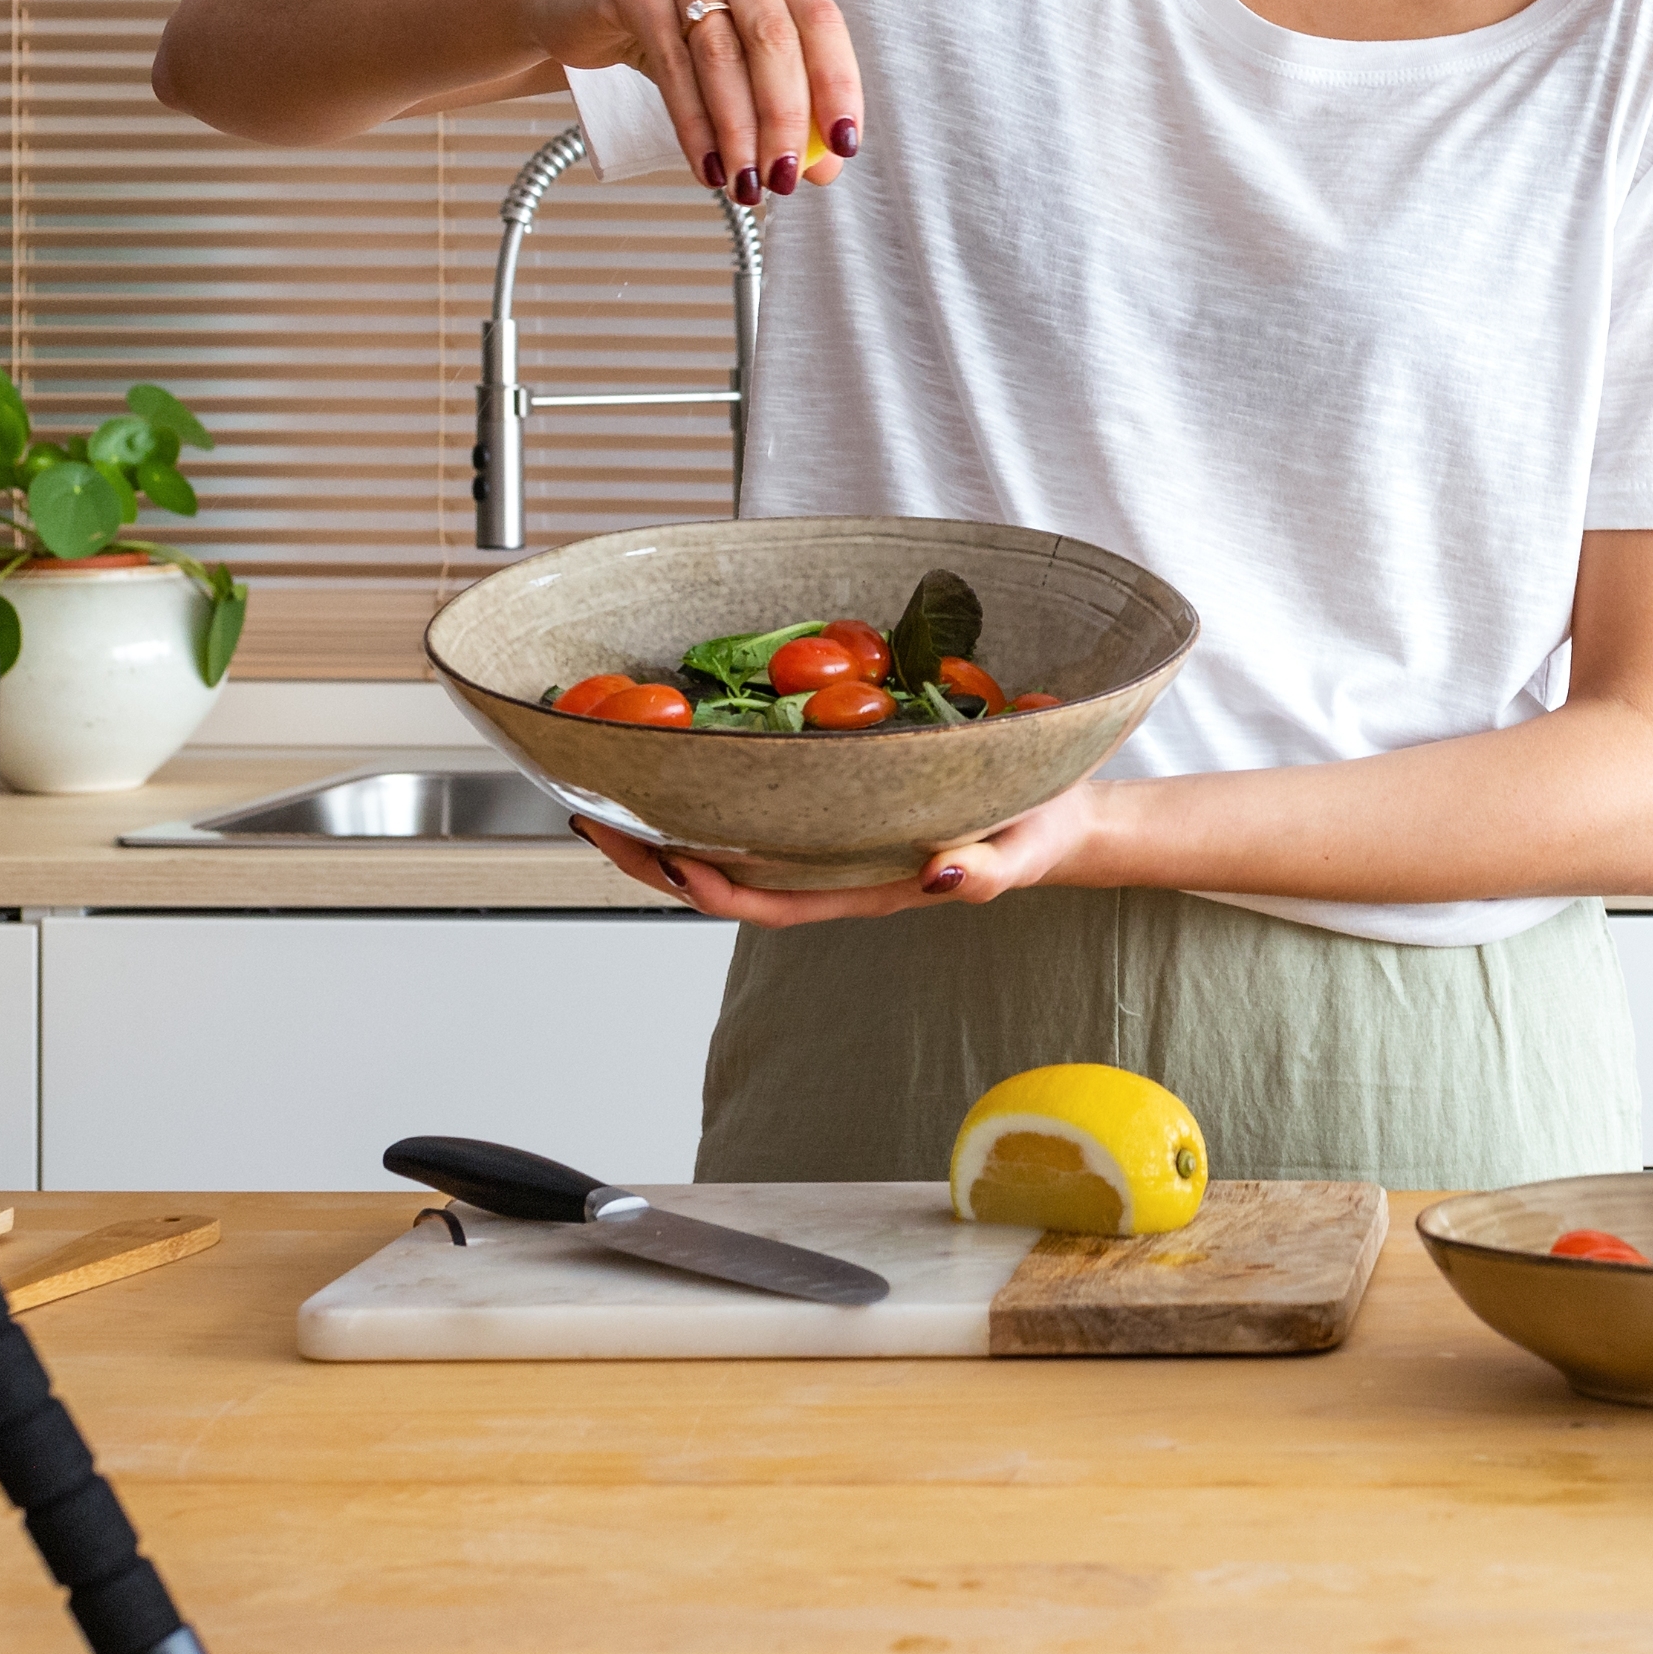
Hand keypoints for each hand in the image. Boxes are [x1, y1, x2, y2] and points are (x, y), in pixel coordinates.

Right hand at [512, 0, 864, 204]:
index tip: (844, 144)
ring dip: (739, 132)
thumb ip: (784, 100)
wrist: (576, 3)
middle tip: (785, 178)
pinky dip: (695, 128)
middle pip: (773, 38)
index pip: (822, 19)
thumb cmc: (672, 26)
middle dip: (785, 119)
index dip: (838, 85)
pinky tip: (707, 167)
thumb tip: (825, 167)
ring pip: (722, 56)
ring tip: (747, 184)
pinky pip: (673, 68)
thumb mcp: (734, 53)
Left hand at [575, 780, 1112, 929]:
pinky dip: (714, 784)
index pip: (769, 902)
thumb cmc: (1041, 831)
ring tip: (612, 783)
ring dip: (668, 821)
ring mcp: (828, 837)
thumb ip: (987, 870)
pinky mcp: (836, 801)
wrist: (1059, 812)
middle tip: (594, 812)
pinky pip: (761, 802)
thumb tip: (940, 877)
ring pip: (732, 842)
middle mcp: (832, 867)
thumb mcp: (1025, 848)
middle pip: (726, 877)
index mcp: (865, 887)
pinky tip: (684, 751)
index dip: (709, 887)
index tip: (664, 852)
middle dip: (654, 855)